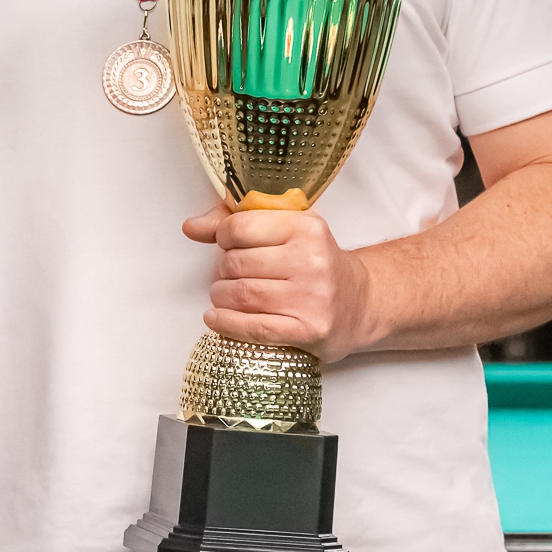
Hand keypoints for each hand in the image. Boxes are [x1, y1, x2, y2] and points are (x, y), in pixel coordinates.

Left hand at [183, 203, 377, 361]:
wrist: (359, 303)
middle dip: (222, 271)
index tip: (228, 246)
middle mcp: (312, 260)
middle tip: (229, 275)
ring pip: (240, 295)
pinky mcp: (310, 330)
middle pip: (236, 263)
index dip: (223, 238)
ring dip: (221, 296)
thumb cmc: (315, 263)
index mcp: (306, 227)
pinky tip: (216, 319)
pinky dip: (226, 324)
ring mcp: (312, 297)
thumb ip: (236, 221)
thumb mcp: (286, 230)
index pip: (239, 227)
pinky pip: (253, 327)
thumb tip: (191, 227)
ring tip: (225, 295)